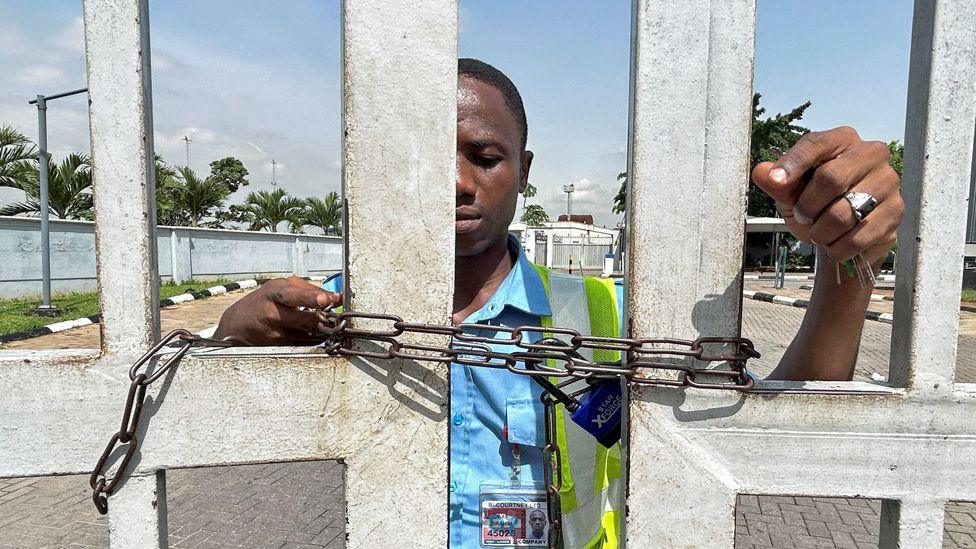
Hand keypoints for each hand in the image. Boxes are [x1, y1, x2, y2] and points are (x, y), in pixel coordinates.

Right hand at [213, 276, 341, 345]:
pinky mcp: (280, 346)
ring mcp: (276, 333)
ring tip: (330, 322)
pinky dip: (315, 337)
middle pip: (305, 319)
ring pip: (310, 334)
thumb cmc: (262, 302)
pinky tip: (316, 331)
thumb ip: (307, 290)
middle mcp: (273, 313)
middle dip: (325, 319)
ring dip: (324, 329)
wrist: (237, 325)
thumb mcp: (279, 288)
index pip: (293, 295)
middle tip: (338, 317)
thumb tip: (336, 298)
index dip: (311, 297)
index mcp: (274, 293)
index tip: (327, 300)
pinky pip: (306, 343)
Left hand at [751, 126, 903, 265]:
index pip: (817, 143)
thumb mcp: (790, 192)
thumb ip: (777, 183)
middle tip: (802, 216)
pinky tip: (835, 243)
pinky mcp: (896, 211)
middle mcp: (871, 153)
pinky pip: (858, 237)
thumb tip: (763, 173)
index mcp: (842, 140)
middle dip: (808, 205)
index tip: (776, 181)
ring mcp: (888, 182)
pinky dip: (837, 248)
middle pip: (832, 178)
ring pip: (844, 213)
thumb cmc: (816, 203)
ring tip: (819, 232)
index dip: (794, 162)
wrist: (843, 234)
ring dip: (821, 232)